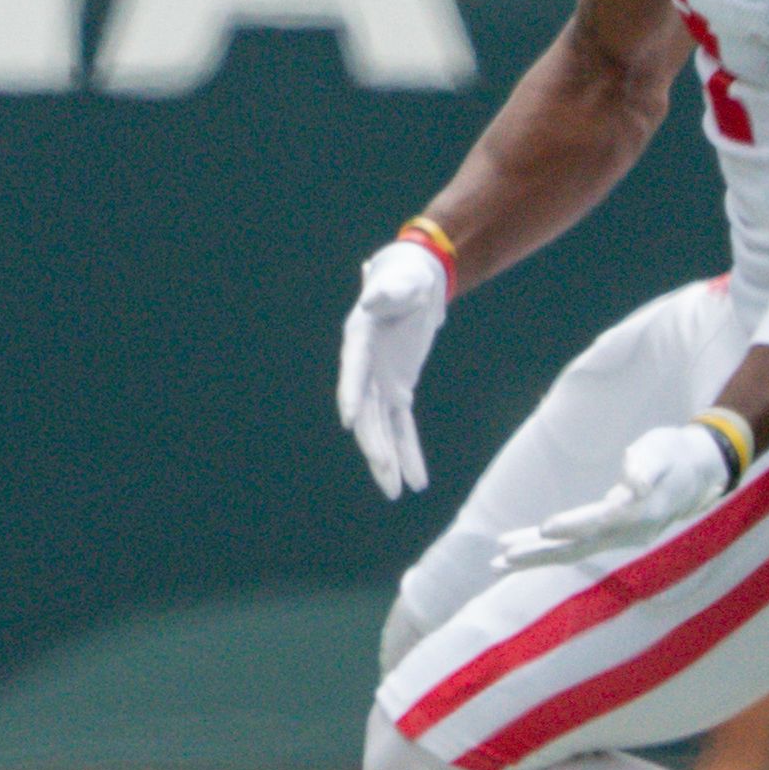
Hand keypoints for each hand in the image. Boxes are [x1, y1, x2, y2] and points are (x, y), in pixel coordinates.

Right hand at [336, 237, 447, 496]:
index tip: (350, 423)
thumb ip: (388, 292)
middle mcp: (364, 367)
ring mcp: (380, 383)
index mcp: (360, 339)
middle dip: (375, 443)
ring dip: (389, 459)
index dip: (352, 396)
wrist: (418, 281)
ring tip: (396, 493)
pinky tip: (417, 481)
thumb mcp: (404, 280)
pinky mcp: (398, 391)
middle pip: (367, 411)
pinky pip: (403, 428)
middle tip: (385, 472)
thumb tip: (373, 302)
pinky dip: (410, 453)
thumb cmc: (408, 277)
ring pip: (382, 429)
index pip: (354, 372)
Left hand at [500, 411, 750, 571]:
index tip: (545, 528)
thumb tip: (634, 480)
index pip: (601, 521)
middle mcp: (627, 533)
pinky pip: (574, 546)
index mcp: (640, 512)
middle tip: (503, 557)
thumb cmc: (677, 454)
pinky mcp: (610, 534)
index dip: (574, 525)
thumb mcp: (664, 450)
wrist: (698, 472)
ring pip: (572, 551)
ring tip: (497, 560)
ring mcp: (618, 538)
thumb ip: (648, 465)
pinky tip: (519, 550)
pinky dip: (546, 550)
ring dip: (535, 556)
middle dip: (540, 553)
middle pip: (578, 547)